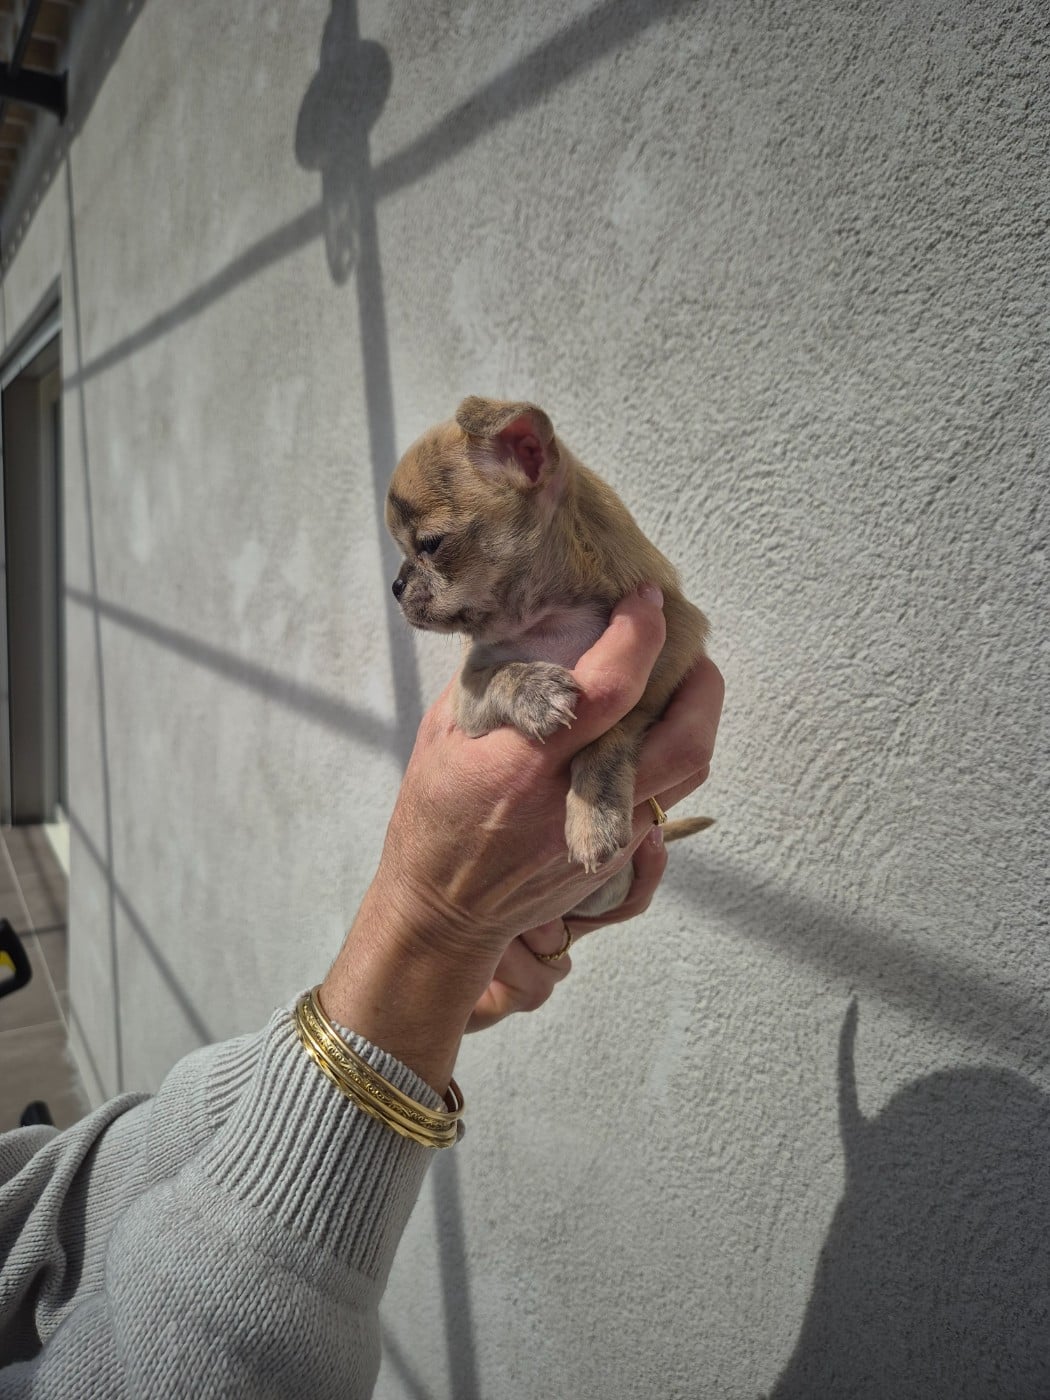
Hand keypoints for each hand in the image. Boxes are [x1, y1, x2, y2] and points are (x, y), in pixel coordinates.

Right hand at [321, 588, 722, 1088]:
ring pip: (688, 770)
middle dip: (700, 681)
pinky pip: (669, 794)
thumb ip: (497, 683)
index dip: (639, 637)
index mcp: (523, 767)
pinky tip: (654, 725)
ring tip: (679, 677)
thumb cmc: (434, 818)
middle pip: (681, 741)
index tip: (647, 599)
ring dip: (697, 715)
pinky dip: (674, 749)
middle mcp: (574, 803)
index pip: (607, 693)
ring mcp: (605, 836)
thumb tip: (538, 624)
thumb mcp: (445, 736)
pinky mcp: (617, 854)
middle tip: (686, 642)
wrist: (444, 912)